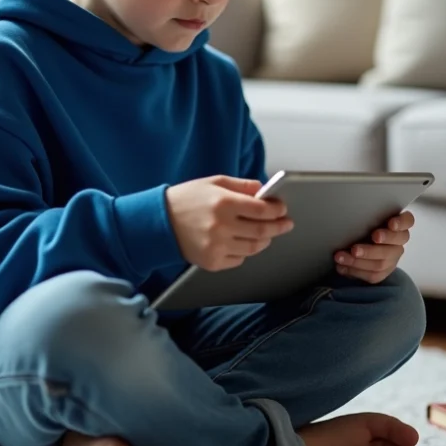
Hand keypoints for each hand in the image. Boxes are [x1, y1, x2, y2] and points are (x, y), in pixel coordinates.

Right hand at [165, 175, 293, 271]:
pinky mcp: (212, 262)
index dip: (277, 210)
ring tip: (266, 234)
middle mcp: (222, 226)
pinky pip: (239, 259)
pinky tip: (241, 242)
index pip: (262, 209)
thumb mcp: (214, 182)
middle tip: (286, 224)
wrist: (159, 222)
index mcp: (224, 203)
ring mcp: (217, 247)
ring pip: (253, 248)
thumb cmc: (186, 199)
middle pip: (262, 231)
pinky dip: (245, 252)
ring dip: (264, 240)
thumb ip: (241, 186)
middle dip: (279, 226)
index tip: (282, 209)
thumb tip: (263, 191)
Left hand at [333, 211, 414, 283]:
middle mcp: (398, 242)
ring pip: (380, 263)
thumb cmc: (363, 226)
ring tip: (340, 257)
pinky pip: (372, 275)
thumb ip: (365, 217)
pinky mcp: (384, 272)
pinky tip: (341, 267)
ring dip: (358, 261)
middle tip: (355, 249)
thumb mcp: (365, 219)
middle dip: (374, 247)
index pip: (407, 221)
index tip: (390, 223)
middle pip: (391, 248)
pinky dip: (355, 271)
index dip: (401, 223)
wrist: (361, 245)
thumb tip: (345, 216)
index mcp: (399, 225)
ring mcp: (393, 258)